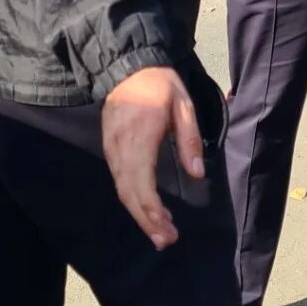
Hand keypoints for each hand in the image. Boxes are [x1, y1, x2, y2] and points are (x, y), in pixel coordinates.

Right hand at [101, 65, 204, 250]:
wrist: (127, 65)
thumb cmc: (160, 84)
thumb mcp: (183, 105)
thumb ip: (189, 139)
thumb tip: (196, 173)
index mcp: (140, 136)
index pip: (141, 183)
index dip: (151, 210)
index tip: (166, 228)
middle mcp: (121, 147)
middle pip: (129, 193)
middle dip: (146, 221)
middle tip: (166, 240)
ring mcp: (112, 148)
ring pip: (122, 189)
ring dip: (140, 213)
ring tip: (161, 231)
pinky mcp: (110, 147)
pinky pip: (119, 180)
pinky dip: (133, 199)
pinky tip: (148, 209)